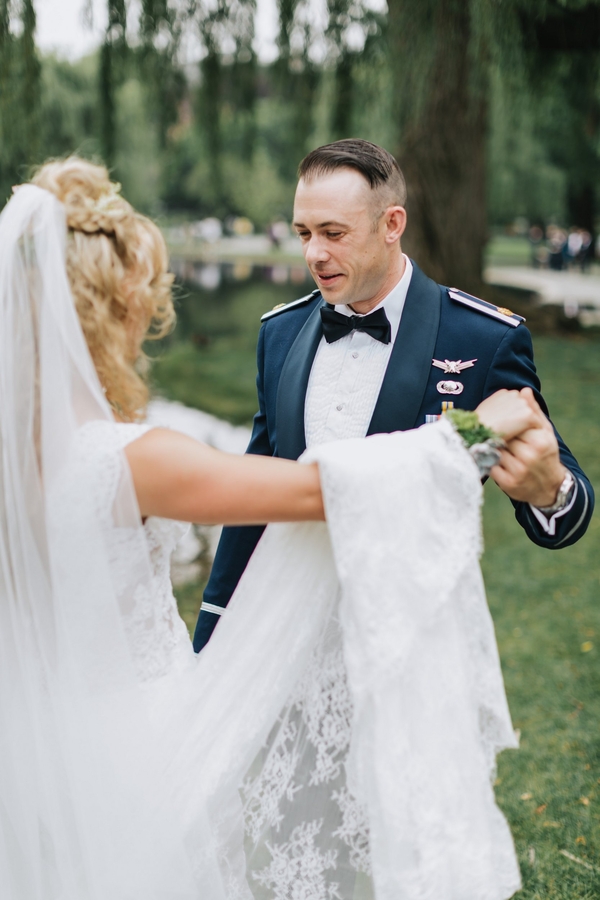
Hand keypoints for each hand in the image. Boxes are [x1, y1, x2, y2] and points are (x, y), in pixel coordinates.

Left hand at [487, 388, 565, 506]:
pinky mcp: (509, 483)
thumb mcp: (545, 432)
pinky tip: (492, 458)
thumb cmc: (545, 454)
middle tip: (493, 432)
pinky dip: (489, 461)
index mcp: (540, 440)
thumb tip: (524, 391)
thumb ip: (534, 412)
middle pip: (503, 437)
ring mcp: (519, 471)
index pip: (514, 424)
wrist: (549, 487)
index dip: (506, 423)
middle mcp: (530, 456)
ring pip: (494, 450)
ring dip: (491, 447)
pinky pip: (490, 466)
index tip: (502, 422)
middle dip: (497, 434)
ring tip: (492, 444)